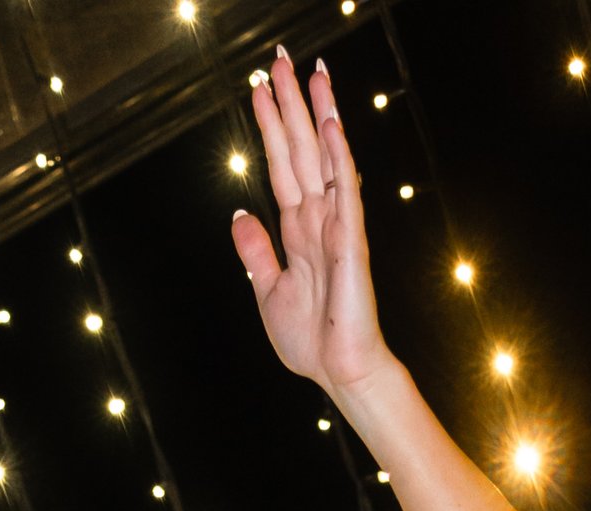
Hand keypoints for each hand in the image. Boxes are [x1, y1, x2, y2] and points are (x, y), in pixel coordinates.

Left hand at [231, 49, 387, 398]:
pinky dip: (338, 157)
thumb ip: (255, 251)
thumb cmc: (311, 340)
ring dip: (318, 113)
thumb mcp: (267, 291)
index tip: (258, 88)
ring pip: (324, 156)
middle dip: (289, 102)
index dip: (270, 125)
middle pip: (300, 147)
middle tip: (279, 56)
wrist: (339, 373)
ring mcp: (336, 224)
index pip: (281, 164)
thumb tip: (239, 213)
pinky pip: (346, 190)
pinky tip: (332, 124)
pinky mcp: (351, 240)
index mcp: (297, 228)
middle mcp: (317, 217)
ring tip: (312, 70)